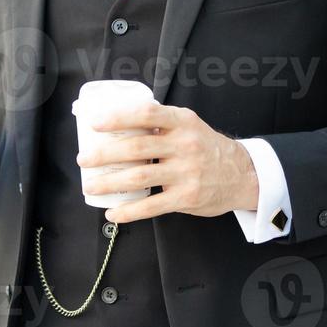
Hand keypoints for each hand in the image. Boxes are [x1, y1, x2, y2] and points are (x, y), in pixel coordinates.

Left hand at [76, 101, 258, 224]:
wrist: (242, 174)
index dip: (119, 117)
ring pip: (140, 176)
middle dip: (104, 154)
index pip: (147, 114)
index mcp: (182, 122)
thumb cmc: (206, 147)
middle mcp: (184, 145)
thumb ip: (161, 122)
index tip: (95, 123)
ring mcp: (186, 172)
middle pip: (137, 147)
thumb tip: (120, 118)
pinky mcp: (186, 197)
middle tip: (84, 159)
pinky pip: (152, 206)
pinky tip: (113, 213)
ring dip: (110, 182)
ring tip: (90, 185)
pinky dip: (129, 211)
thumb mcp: (189, 125)